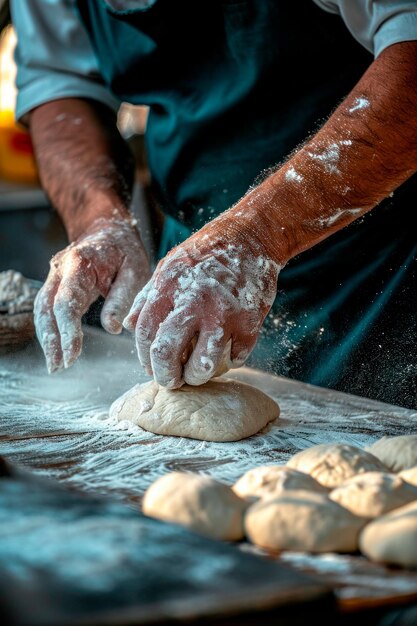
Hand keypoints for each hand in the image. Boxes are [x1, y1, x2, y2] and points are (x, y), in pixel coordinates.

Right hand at [34, 217, 150, 372]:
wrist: (108, 229)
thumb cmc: (125, 250)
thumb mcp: (136, 269)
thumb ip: (123, 297)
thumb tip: (112, 328)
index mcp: (80, 264)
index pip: (66, 302)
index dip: (67, 331)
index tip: (72, 355)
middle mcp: (60, 269)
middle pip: (45, 308)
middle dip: (51, 340)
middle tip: (58, 366)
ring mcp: (54, 276)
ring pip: (41, 309)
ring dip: (46, 338)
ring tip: (55, 364)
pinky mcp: (56, 284)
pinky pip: (46, 308)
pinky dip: (49, 329)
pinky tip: (56, 349)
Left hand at [123, 212, 280, 387]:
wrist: (249, 238)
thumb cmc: (204, 254)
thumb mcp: (168, 268)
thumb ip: (147, 297)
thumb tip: (127, 325)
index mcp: (168, 287)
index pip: (145, 333)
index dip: (144, 357)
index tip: (150, 367)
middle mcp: (194, 301)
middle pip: (167, 353)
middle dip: (166, 376)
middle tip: (171, 382)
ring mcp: (224, 313)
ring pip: (203, 364)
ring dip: (197, 376)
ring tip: (196, 374)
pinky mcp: (250, 322)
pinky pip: (237, 357)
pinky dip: (231, 360)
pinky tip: (227, 352)